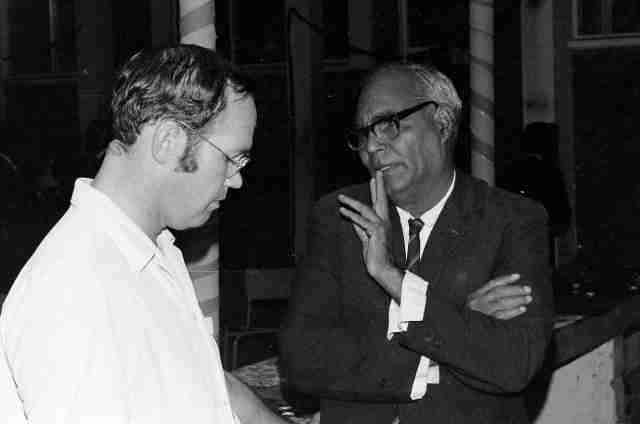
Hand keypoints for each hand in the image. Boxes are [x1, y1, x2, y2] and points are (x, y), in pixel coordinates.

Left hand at [338, 171, 402, 298]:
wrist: (382, 269)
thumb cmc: (375, 256)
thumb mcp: (365, 240)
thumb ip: (360, 229)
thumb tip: (352, 221)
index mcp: (381, 223)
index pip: (379, 203)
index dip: (376, 190)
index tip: (374, 178)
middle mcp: (383, 222)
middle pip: (380, 200)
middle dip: (378, 185)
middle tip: (376, 172)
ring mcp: (380, 227)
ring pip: (366, 210)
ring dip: (352, 203)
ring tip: (341, 198)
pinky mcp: (375, 234)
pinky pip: (362, 222)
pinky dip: (352, 216)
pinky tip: (343, 211)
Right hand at [466, 274, 531, 319]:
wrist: (470, 313)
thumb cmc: (483, 298)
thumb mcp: (487, 289)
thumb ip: (501, 282)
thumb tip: (517, 276)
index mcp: (481, 290)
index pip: (494, 283)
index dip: (505, 279)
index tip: (518, 276)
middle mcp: (482, 299)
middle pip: (499, 293)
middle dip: (514, 290)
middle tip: (528, 289)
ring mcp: (486, 309)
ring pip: (502, 304)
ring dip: (516, 301)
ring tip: (529, 298)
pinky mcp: (492, 318)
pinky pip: (503, 315)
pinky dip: (514, 312)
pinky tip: (523, 308)